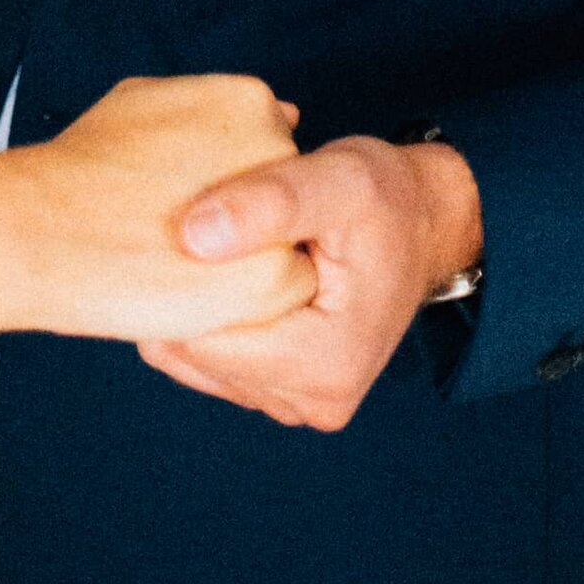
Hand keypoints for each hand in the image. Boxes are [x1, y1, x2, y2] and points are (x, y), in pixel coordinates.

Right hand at [14, 75, 314, 344]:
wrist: (44, 227)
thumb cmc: (84, 165)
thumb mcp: (146, 100)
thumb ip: (211, 106)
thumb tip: (283, 114)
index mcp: (249, 101)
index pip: (267, 151)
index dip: (223, 184)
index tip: (184, 199)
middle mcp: (277, 147)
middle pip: (280, 199)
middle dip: (244, 222)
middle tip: (178, 231)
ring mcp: (279, 214)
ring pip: (284, 249)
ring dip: (248, 262)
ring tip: (183, 263)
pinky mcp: (273, 278)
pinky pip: (277, 300)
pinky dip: (242, 304)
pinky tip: (191, 291)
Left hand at [140, 134, 482, 429]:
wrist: (422, 223)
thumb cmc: (384, 198)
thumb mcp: (336, 180)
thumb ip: (269, 203)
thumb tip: (192, 237)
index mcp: (326, 364)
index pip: (203, 340)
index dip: (172, 281)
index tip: (161, 223)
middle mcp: (312, 401)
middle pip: (193, 355)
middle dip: (176, 292)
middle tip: (174, 224)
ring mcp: (296, 402)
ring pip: (194, 359)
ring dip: (190, 302)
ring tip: (202, 241)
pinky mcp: (283, 389)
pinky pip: (213, 359)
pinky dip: (205, 314)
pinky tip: (215, 266)